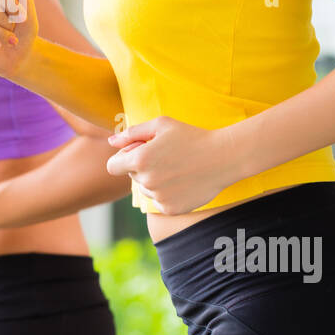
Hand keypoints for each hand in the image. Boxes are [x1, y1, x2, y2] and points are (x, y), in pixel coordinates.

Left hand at [106, 116, 236, 214]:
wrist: (223, 157)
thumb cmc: (191, 136)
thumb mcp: (161, 125)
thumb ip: (132, 133)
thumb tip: (110, 142)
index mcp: (140, 160)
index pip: (112, 166)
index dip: (123, 158)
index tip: (137, 153)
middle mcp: (147, 181)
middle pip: (131, 177)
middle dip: (142, 167)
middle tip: (165, 157)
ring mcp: (159, 197)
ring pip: (146, 189)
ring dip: (154, 181)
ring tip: (176, 168)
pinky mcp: (171, 209)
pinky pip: (159, 202)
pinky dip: (166, 194)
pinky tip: (182, 181)